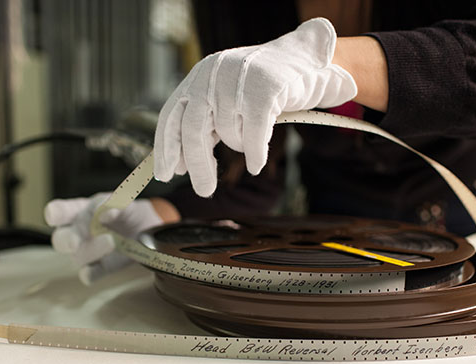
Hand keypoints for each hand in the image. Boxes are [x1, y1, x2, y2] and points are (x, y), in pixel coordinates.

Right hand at [44, 193, 164, 284]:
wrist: (144, 228)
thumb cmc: (125, 211)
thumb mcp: (123, 201)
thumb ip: (114, 203)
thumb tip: (104, 213)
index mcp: (76, 211)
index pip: (58, 211)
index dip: (54, 213)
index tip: (54, 215)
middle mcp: (76, 233)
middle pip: (61, 240)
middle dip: (67, 240)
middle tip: (74, 241)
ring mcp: (86, 252)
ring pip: (78, 257)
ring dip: (91, 251)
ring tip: (111, 242)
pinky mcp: (99, 268)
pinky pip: (89, 274)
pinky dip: (90, 274)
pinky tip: (95, 270)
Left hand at [154, 17, 356, 196]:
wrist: (309, 60)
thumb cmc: (267, 86)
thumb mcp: (228, 98)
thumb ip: (206, 122)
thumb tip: (182, 164)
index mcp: (200, 76)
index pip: (171, 115)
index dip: (167, 147)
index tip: (167, 174)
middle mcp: (213, 73)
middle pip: (193, 129)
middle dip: (198, 165)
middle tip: (204, 190)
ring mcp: (238, 78)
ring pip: (229, 133)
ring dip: (241, 145)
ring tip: (252, 139)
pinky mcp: (264, 88)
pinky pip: (253, 135)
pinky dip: (255, 154)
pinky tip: (256, 166)